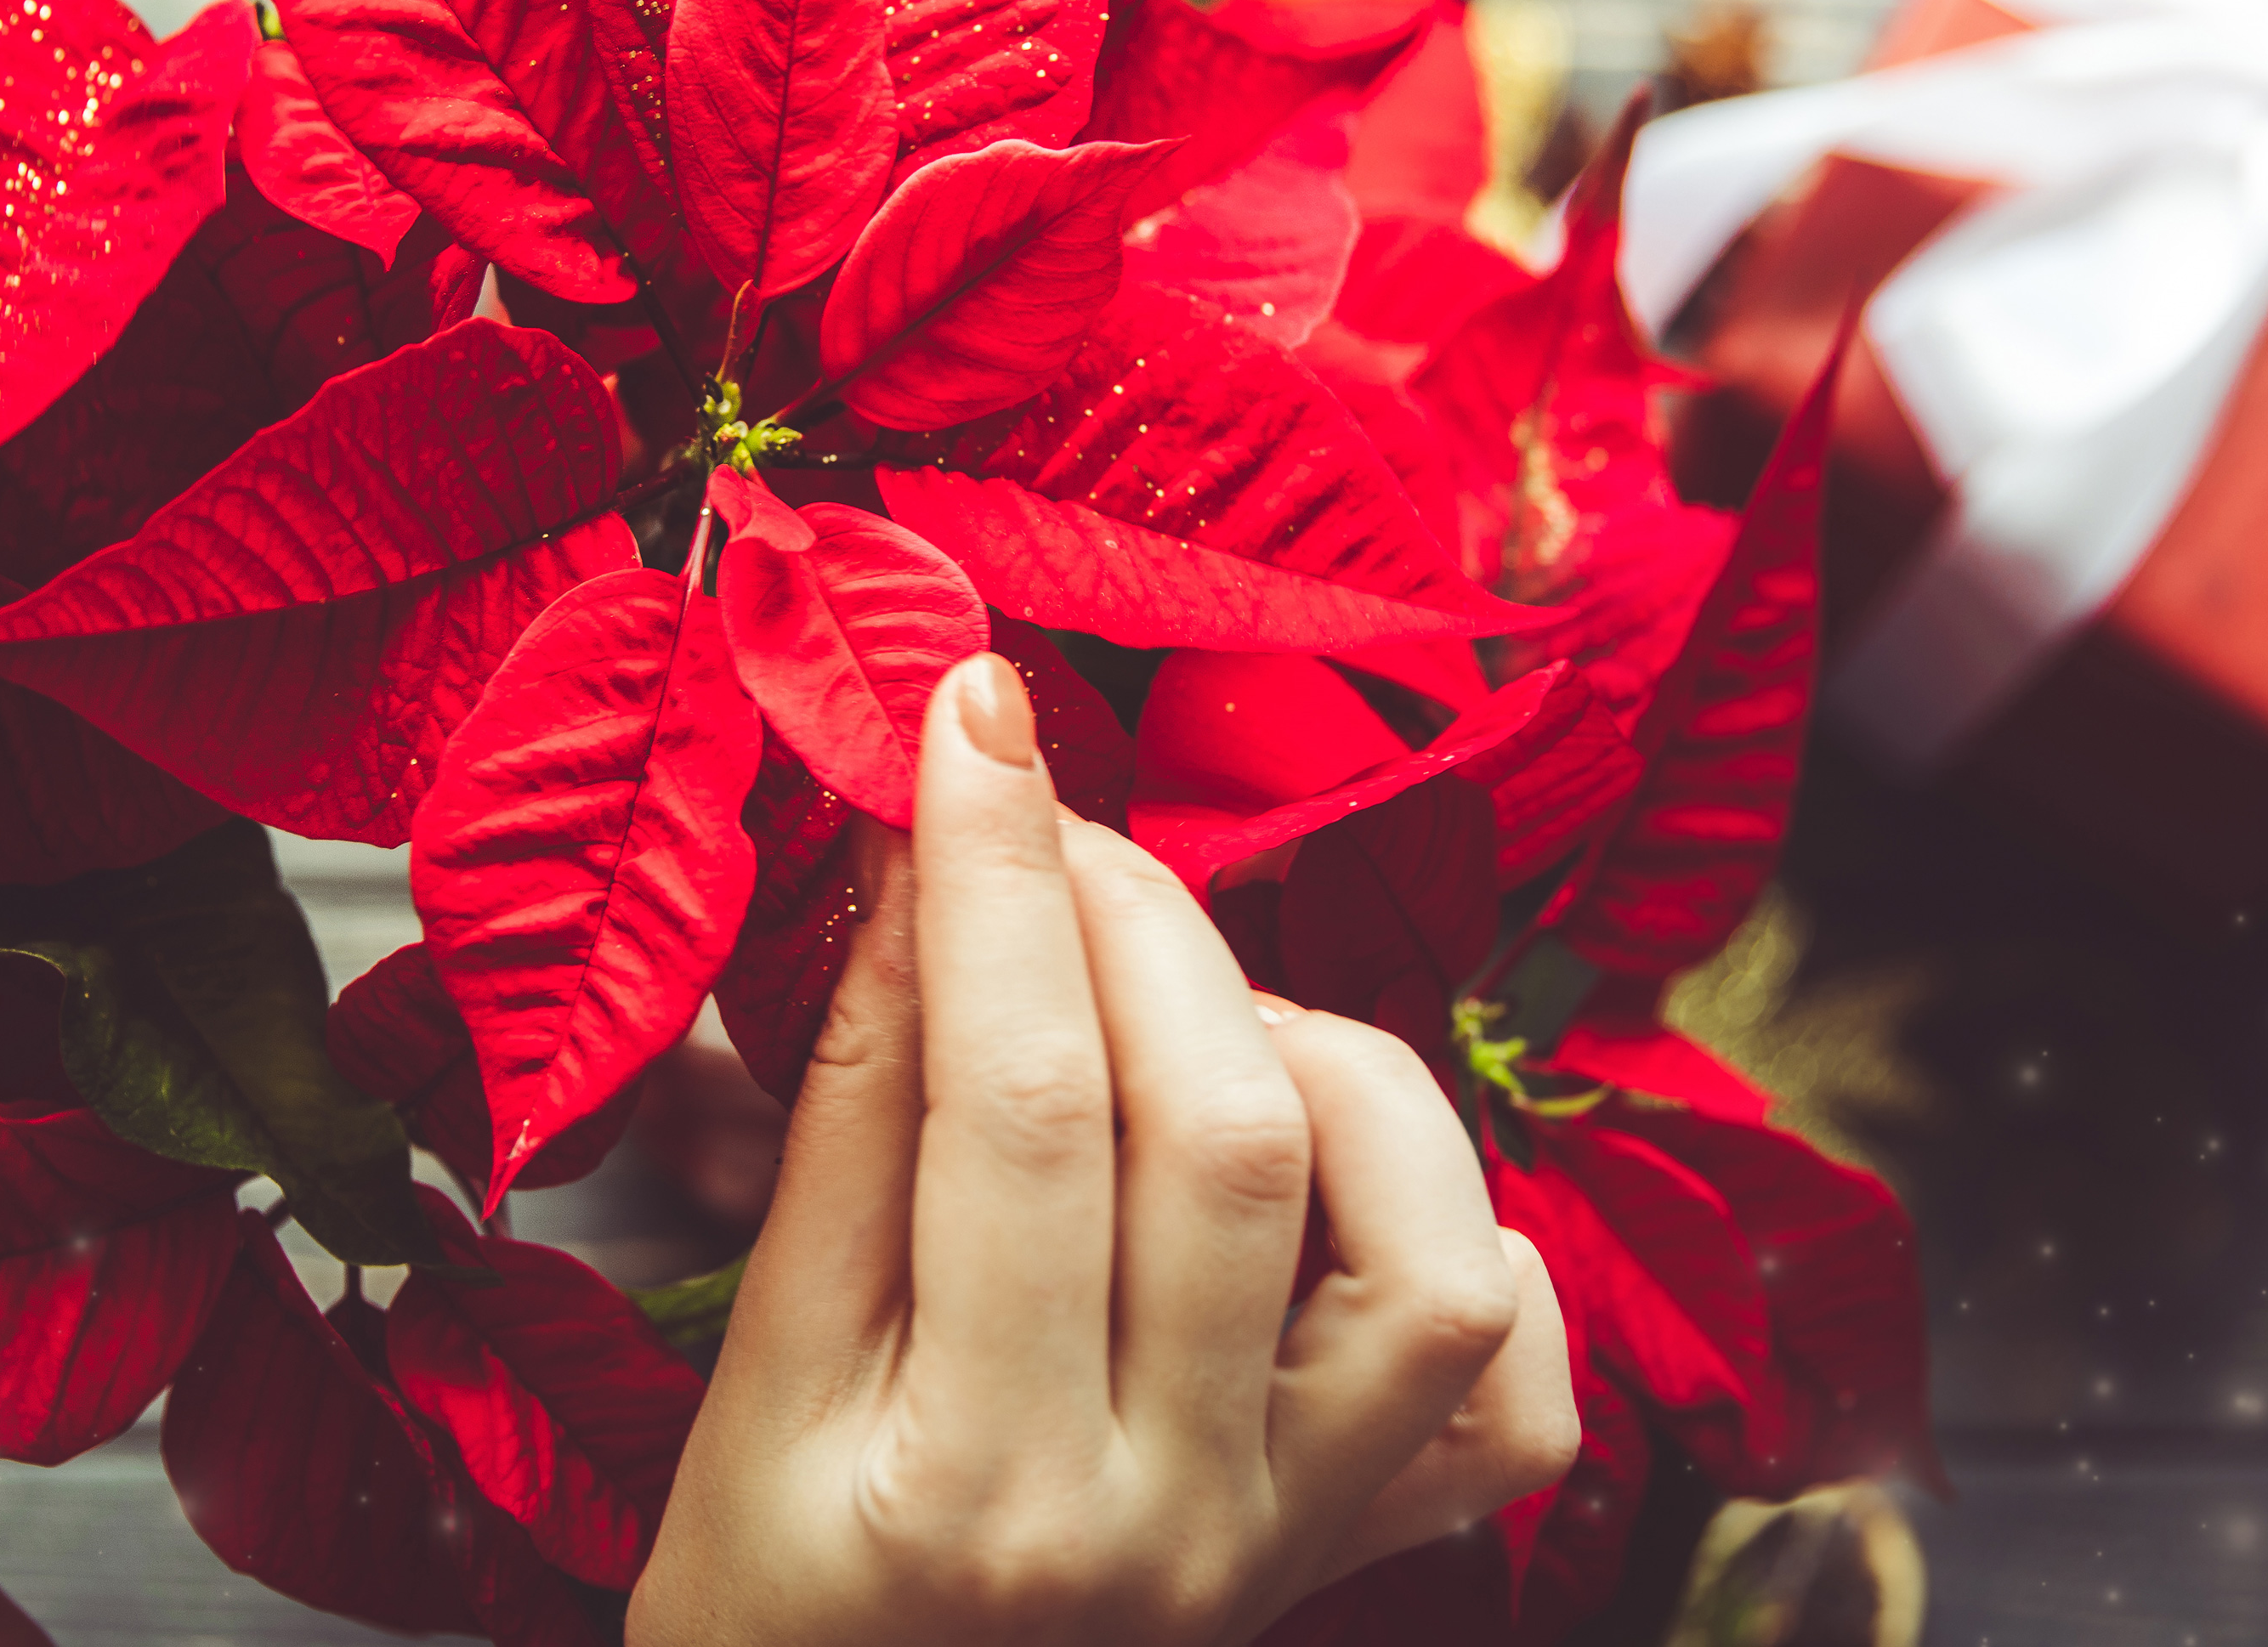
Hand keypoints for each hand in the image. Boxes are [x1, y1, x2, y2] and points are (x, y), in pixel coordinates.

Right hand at [631, 655, 1578, 1646]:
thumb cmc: (773, 1601)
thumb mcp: (757, 1374)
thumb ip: (854, 1115)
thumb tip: (928, 858)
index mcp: (981, 1490)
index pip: (1017, 1109)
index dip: (1001, 875)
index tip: (969, 708)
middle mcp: (1181, 1525)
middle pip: (1232, 1139)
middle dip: (1140, 921)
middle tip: (1048, 822)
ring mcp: (1304, 1542)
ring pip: (1428, 1242)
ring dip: (1313, 1055)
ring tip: (1176, 1024)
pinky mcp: (1373, 1545)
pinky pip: (1511, 1385)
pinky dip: (1454, 1237)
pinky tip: (1332, 1184)